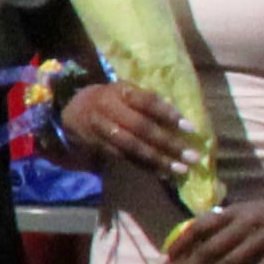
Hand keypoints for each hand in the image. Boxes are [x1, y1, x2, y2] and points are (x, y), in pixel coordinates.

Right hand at [59, 81, 201, 174]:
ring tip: (180, 169)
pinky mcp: (98, 147)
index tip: (190, 128)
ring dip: (158, 160)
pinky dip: (145, 167)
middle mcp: (108, 110)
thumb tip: (177, 111)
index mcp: (119, 91)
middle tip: (192, 156)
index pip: (146, 102)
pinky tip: (162, 173)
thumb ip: (147, 99)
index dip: (167, 114)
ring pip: (132, 147)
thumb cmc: (109, 98)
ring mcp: (101, 130)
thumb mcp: (125, 90)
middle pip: (140, 128)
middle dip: (168, 143)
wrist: (71, 110)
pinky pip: (125, 158)